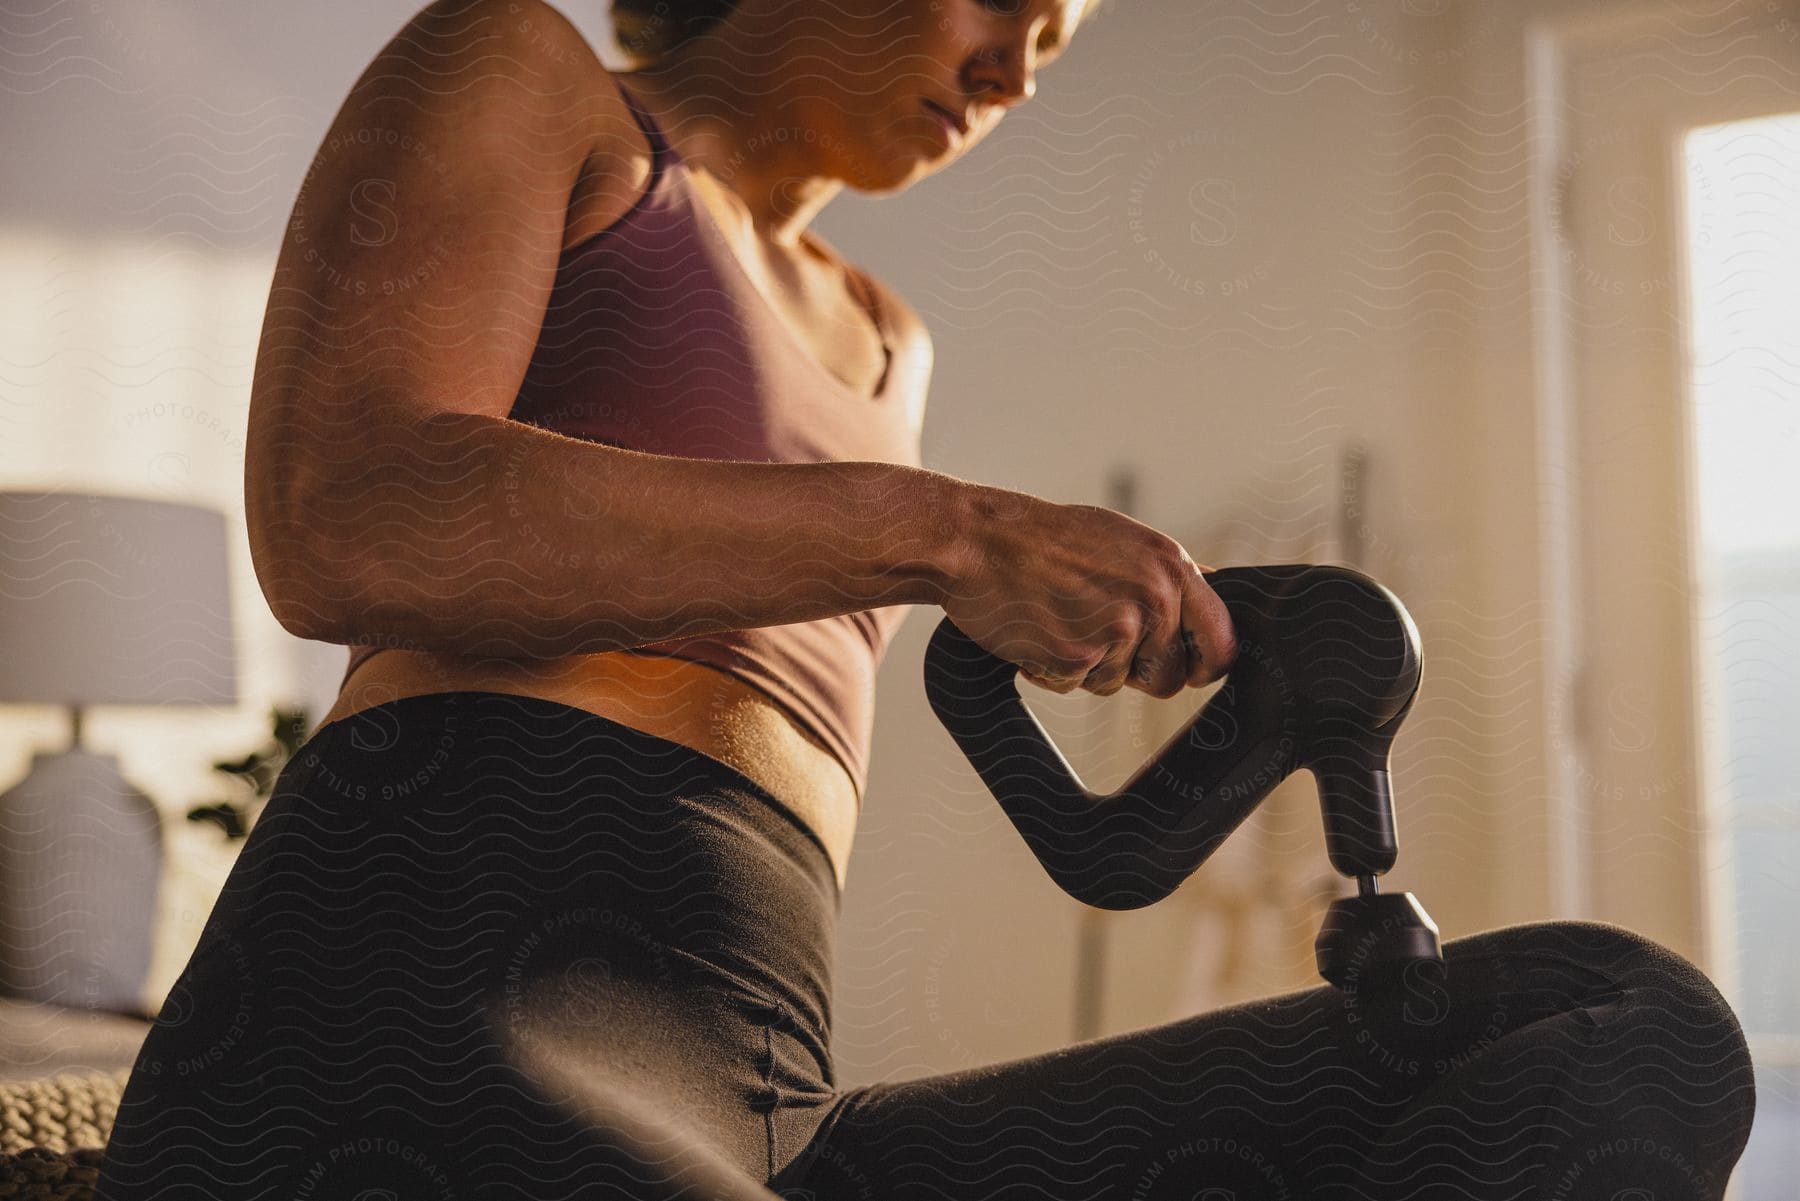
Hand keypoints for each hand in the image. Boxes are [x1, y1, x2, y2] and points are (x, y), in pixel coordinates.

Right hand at [941, 483, 1237, 698]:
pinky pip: (1076, 686)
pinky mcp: (1078, 657)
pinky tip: (1038, 631)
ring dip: (1088, 666)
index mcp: (1172, 567)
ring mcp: (1117, 630)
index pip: (1221, 642)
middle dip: (1135, 672)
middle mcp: (1154, 599)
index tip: (1188, 669)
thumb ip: (1167, 574)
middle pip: (1169, 677)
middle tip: (1097, 638)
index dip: (1204, 665)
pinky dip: (1054, 670)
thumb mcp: (1122, 539)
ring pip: (1117, 684)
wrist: (979, 540)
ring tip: (1060, 618)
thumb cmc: (1044, 538)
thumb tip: (1215, 589)